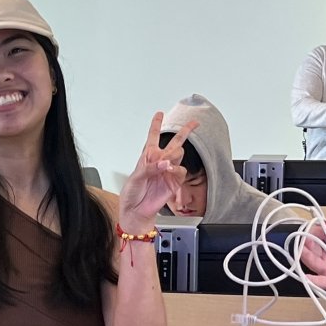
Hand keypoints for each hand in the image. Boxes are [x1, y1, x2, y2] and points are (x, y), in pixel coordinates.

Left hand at [117, 113, 198, 231]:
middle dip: (185, 131)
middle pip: (175, 142)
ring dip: (174, 155)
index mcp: (147, 157)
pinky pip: (181, 170)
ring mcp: (168, 171)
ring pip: (179, 154)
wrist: (136, 211)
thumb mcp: (136, 177)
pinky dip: (176, 168)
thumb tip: (164, 163)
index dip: (156, 124)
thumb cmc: (132, 194)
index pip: (153, 137)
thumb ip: (150, 168)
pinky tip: (169, 170)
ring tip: (165, 164)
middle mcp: (159, 162)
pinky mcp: (174, 182)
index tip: (160, 114)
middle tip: (194, 123)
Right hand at [301, 221, 325, 309]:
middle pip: (311, 249)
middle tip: (305, 239)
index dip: (313, 231)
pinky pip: (319, 282)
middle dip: (305, 243)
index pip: (317, 236)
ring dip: (305, 256)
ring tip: (301, 251)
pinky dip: (312, 280)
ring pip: (312, 262)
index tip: (313, 228)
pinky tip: (307, 277)